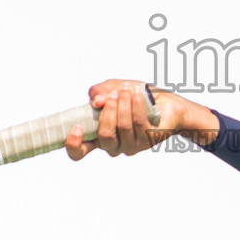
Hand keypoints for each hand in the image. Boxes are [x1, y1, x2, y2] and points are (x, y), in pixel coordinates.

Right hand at [63, 80, 218, 160]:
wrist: (166, 100)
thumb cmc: (135, 97)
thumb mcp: (112, 87)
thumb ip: (98, 91)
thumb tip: (96, 101)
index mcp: (99, 137)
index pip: (79, 152)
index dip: (74, 145)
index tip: (77, 128)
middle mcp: (115, 146)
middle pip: (105, 136)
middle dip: (109, 111)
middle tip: (115, 95)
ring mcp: (133, 146)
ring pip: (123, 128)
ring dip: (124, 105)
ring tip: (127, 90)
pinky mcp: (150, 140)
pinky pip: (140, 124)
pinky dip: (137, 105)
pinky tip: (138, 94)